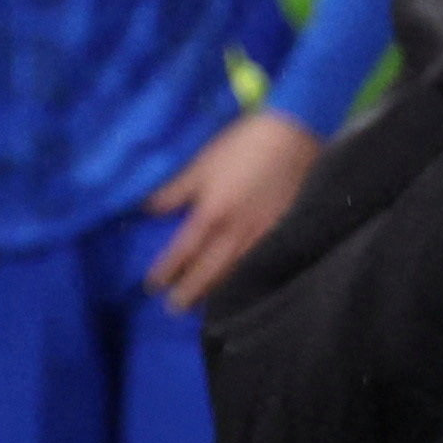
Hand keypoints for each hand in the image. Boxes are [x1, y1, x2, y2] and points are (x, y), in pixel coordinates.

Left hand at [144, 109, 323, 307]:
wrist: (295, 134)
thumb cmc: (243, 145)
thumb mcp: (202, 163)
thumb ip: (175, 190)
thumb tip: (148, 210)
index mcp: (211, 214)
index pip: (182, 252)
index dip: (166, 271)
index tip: (153, 286)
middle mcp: (234, 231)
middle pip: (208, 271)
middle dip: (189, 291)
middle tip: (174, 308)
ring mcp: (262, 234)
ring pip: (235, 272)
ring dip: (217, 291)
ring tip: (205, 305)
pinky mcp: (284, 230)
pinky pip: (261, 262)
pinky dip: (247, 277)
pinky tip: (243, 284)